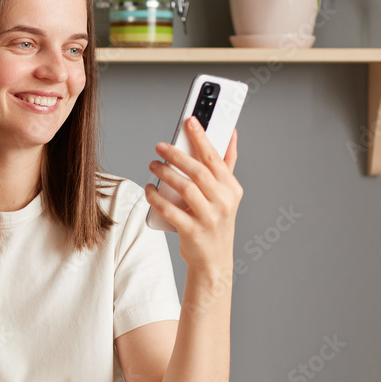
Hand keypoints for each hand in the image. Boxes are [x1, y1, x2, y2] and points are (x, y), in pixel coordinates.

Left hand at [145, 117, 242, 271]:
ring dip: (165, 174)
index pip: (215, 158)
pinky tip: (149, 189)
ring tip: (152, 165)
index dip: (202, 138)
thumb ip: (227, 163)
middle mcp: (223, 202)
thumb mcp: (227, 193)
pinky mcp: (192, 232)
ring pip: (185, 189)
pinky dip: (157, 198)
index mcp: (231, 189)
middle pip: (198, 172)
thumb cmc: (216, 221)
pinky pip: (171, 210)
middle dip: (177, 155)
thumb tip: (231, 133)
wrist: (213, 260)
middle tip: (160, 146)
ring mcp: (208, 218)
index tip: (189, 121)